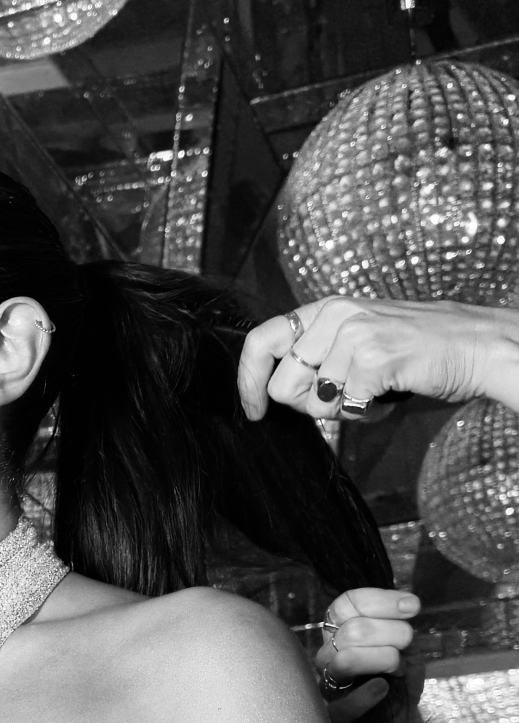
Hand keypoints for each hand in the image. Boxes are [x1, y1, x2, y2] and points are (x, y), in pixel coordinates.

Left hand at [237, 297, 518, 422]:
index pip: (260, 340)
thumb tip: (275, 393)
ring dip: (341, 410)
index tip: (254, 410)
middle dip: (309, 406)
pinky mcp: (372, 357)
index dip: (248, 381)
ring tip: (371, 390)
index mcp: (325, 309)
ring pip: (314, 402)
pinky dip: (366, 413)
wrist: (474, 345)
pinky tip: (388, 394)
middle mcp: (334, 314)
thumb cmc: (415, 351)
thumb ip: (318, 357)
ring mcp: (354, 333)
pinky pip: (346, 409)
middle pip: (283, 385)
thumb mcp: (357, 340)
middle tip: (344, 397)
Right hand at [315, 586, 417, 722]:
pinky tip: (383, 688)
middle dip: (391, 634)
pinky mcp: (331, 715)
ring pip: (345, 660)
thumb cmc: (399, 677)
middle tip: (406, 646)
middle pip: (352, 630)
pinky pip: (343, 703)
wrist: (402, 718)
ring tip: (397, 669)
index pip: (345, 604)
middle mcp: (327, 653)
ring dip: (383, 660)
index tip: (413, 607)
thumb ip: (399, 622)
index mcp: (340, 631)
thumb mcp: (404, 643)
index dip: (379, 601)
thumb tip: (407, 602)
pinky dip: (367, 695)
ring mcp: (326, 683)